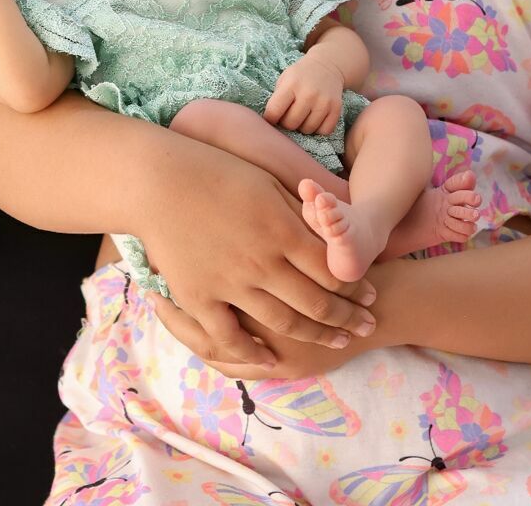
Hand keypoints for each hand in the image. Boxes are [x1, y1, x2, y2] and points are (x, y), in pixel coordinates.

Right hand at [140, 147, 375, 367]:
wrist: (159, 181)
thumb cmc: (215, 171)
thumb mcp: (267, 182)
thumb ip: (300, 212)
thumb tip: (332, 231)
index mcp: (281, 229)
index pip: (333, 269)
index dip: (357, 286)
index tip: (371, 295)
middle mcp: (262, 262)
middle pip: (317, 302)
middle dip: (347, 317)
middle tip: (365, 325)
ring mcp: (230, 283)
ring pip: (284, 322)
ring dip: (315, 335)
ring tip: (336, 341)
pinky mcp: (199, 297)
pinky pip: (230, 336)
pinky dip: (252, 352)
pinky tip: (268, 358)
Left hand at [264, 55, 343, 135]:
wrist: (327, 66)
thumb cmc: (300, 76)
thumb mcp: (284, 79)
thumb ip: (277, 99)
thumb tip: (271, 123)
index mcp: (291, 84)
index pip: (274, 111)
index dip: (270, 118)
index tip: (272, 117)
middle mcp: (308, 93)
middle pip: (291, 123)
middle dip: (286, 123)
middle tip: (288, 116)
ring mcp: (324, 102)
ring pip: (307, 129)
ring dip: (302, 126)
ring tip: (302, 115)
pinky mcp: (336, 108)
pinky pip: (324, 131)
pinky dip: (318, 129)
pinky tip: (315, 118)